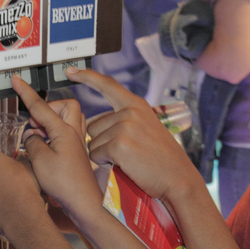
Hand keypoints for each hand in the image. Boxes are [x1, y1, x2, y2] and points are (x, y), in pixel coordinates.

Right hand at [12, 75, 104, 219]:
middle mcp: (74, 133)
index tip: (16, 79)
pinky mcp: (79, 153)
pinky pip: (69, 133)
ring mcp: (78, 143)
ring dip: (53, 121)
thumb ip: (32, 142)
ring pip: (69, 118)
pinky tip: (49, 150)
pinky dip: (57, 134)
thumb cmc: (65, 185)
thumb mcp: (40, 161)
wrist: (86, 203)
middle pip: (66, 105)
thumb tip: (32, 135)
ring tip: (41, 137)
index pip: (40, 106)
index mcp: (63, 131)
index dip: (26, 92)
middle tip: (36, 124)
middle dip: (49, 108)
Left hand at [69, 68, 198, 202]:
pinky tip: (124, 166)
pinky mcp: (119, 144)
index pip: (107, 84)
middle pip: (92, 126)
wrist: (178, 178)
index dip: (87, 76)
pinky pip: (95, 154)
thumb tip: (93, 125)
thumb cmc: (161, 159)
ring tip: (128, 160)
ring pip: (92, 142)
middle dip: (102, 142)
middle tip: (127, 153)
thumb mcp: (146, 129)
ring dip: (103, 154)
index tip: (71, 70)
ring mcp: (124, 126)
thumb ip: (124, 120)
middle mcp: (129, 111)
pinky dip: (105, 163)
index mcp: (136, 105)